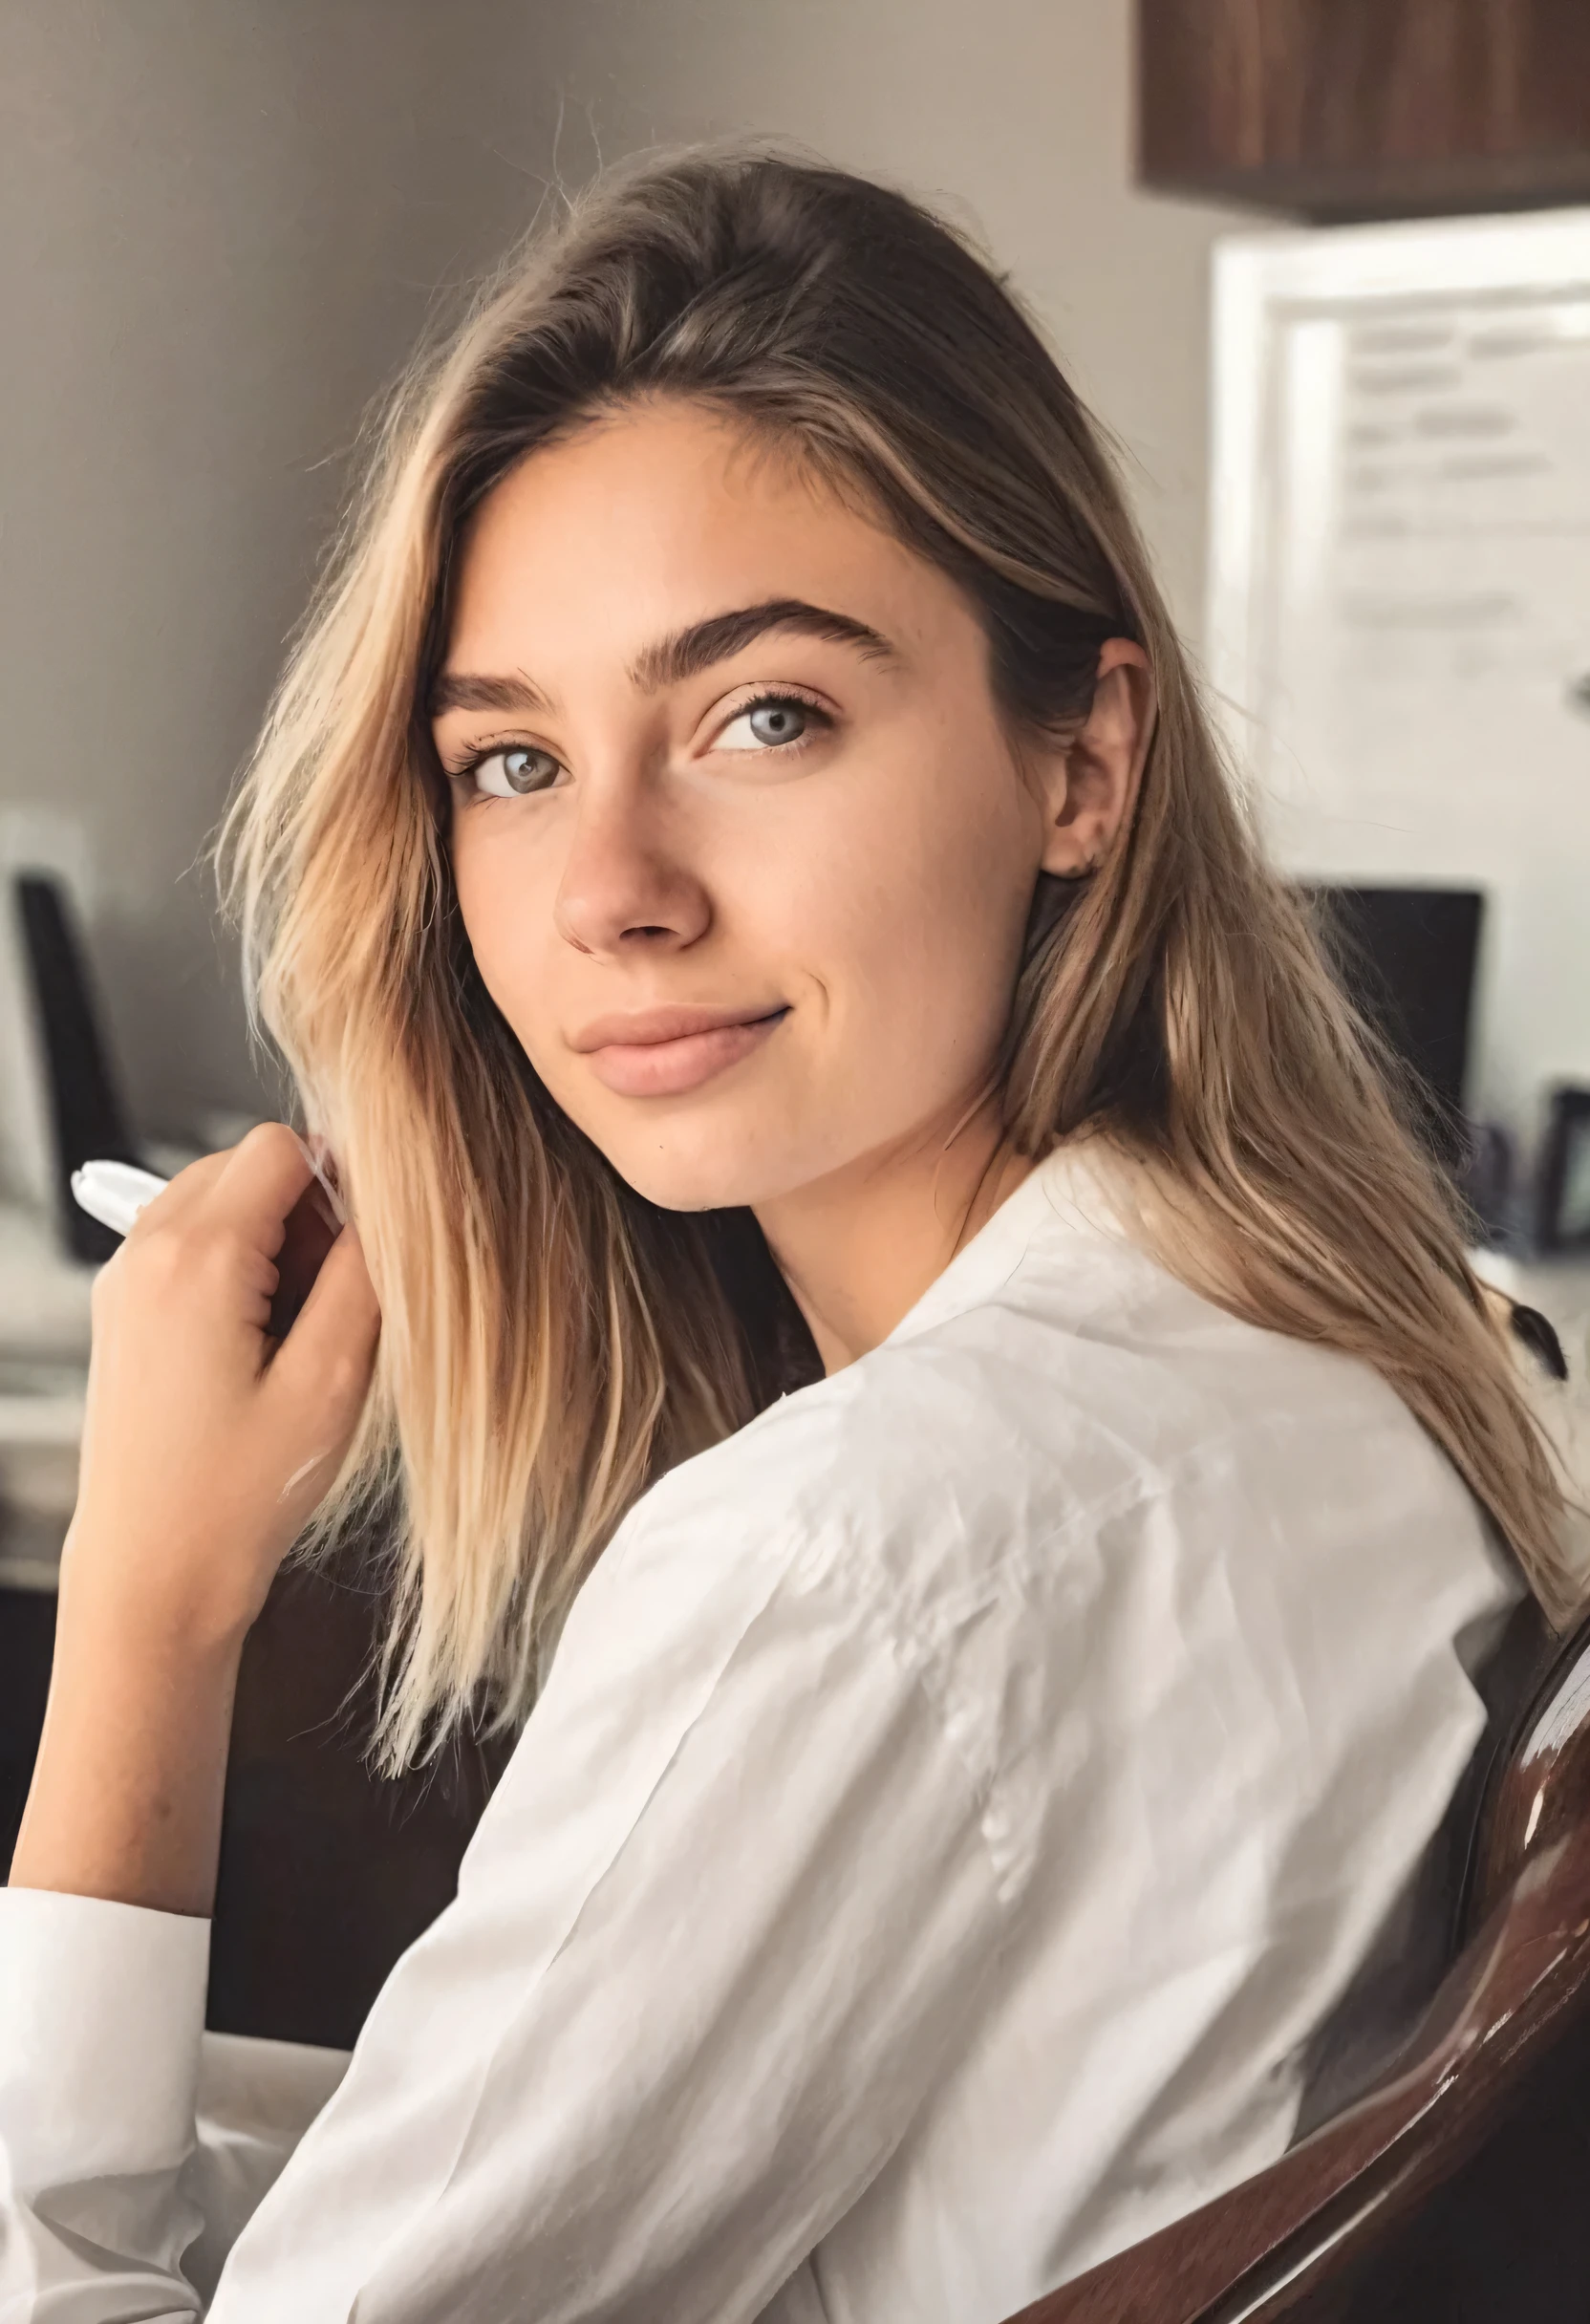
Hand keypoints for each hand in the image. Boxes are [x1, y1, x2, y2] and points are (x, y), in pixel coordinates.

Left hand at [64, 1121, 380, 1650]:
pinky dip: (237, 1270)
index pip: (281, 1147)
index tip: (366, 1249)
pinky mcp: (123, 1312)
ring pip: (219, 1201)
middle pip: (246, 1165)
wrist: (152, 1576)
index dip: (340, 1183)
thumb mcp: (331, 1383)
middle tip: (334, 1300)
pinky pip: (191, 1246)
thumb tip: (387, 1209)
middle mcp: (145, 1255)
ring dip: (273, 1241)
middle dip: (305, 1212)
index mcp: (195, 1259)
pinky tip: (262, 1346)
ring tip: (297, 1333)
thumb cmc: (232, 1498)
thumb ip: (363, 1276)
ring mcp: (125, 1282)